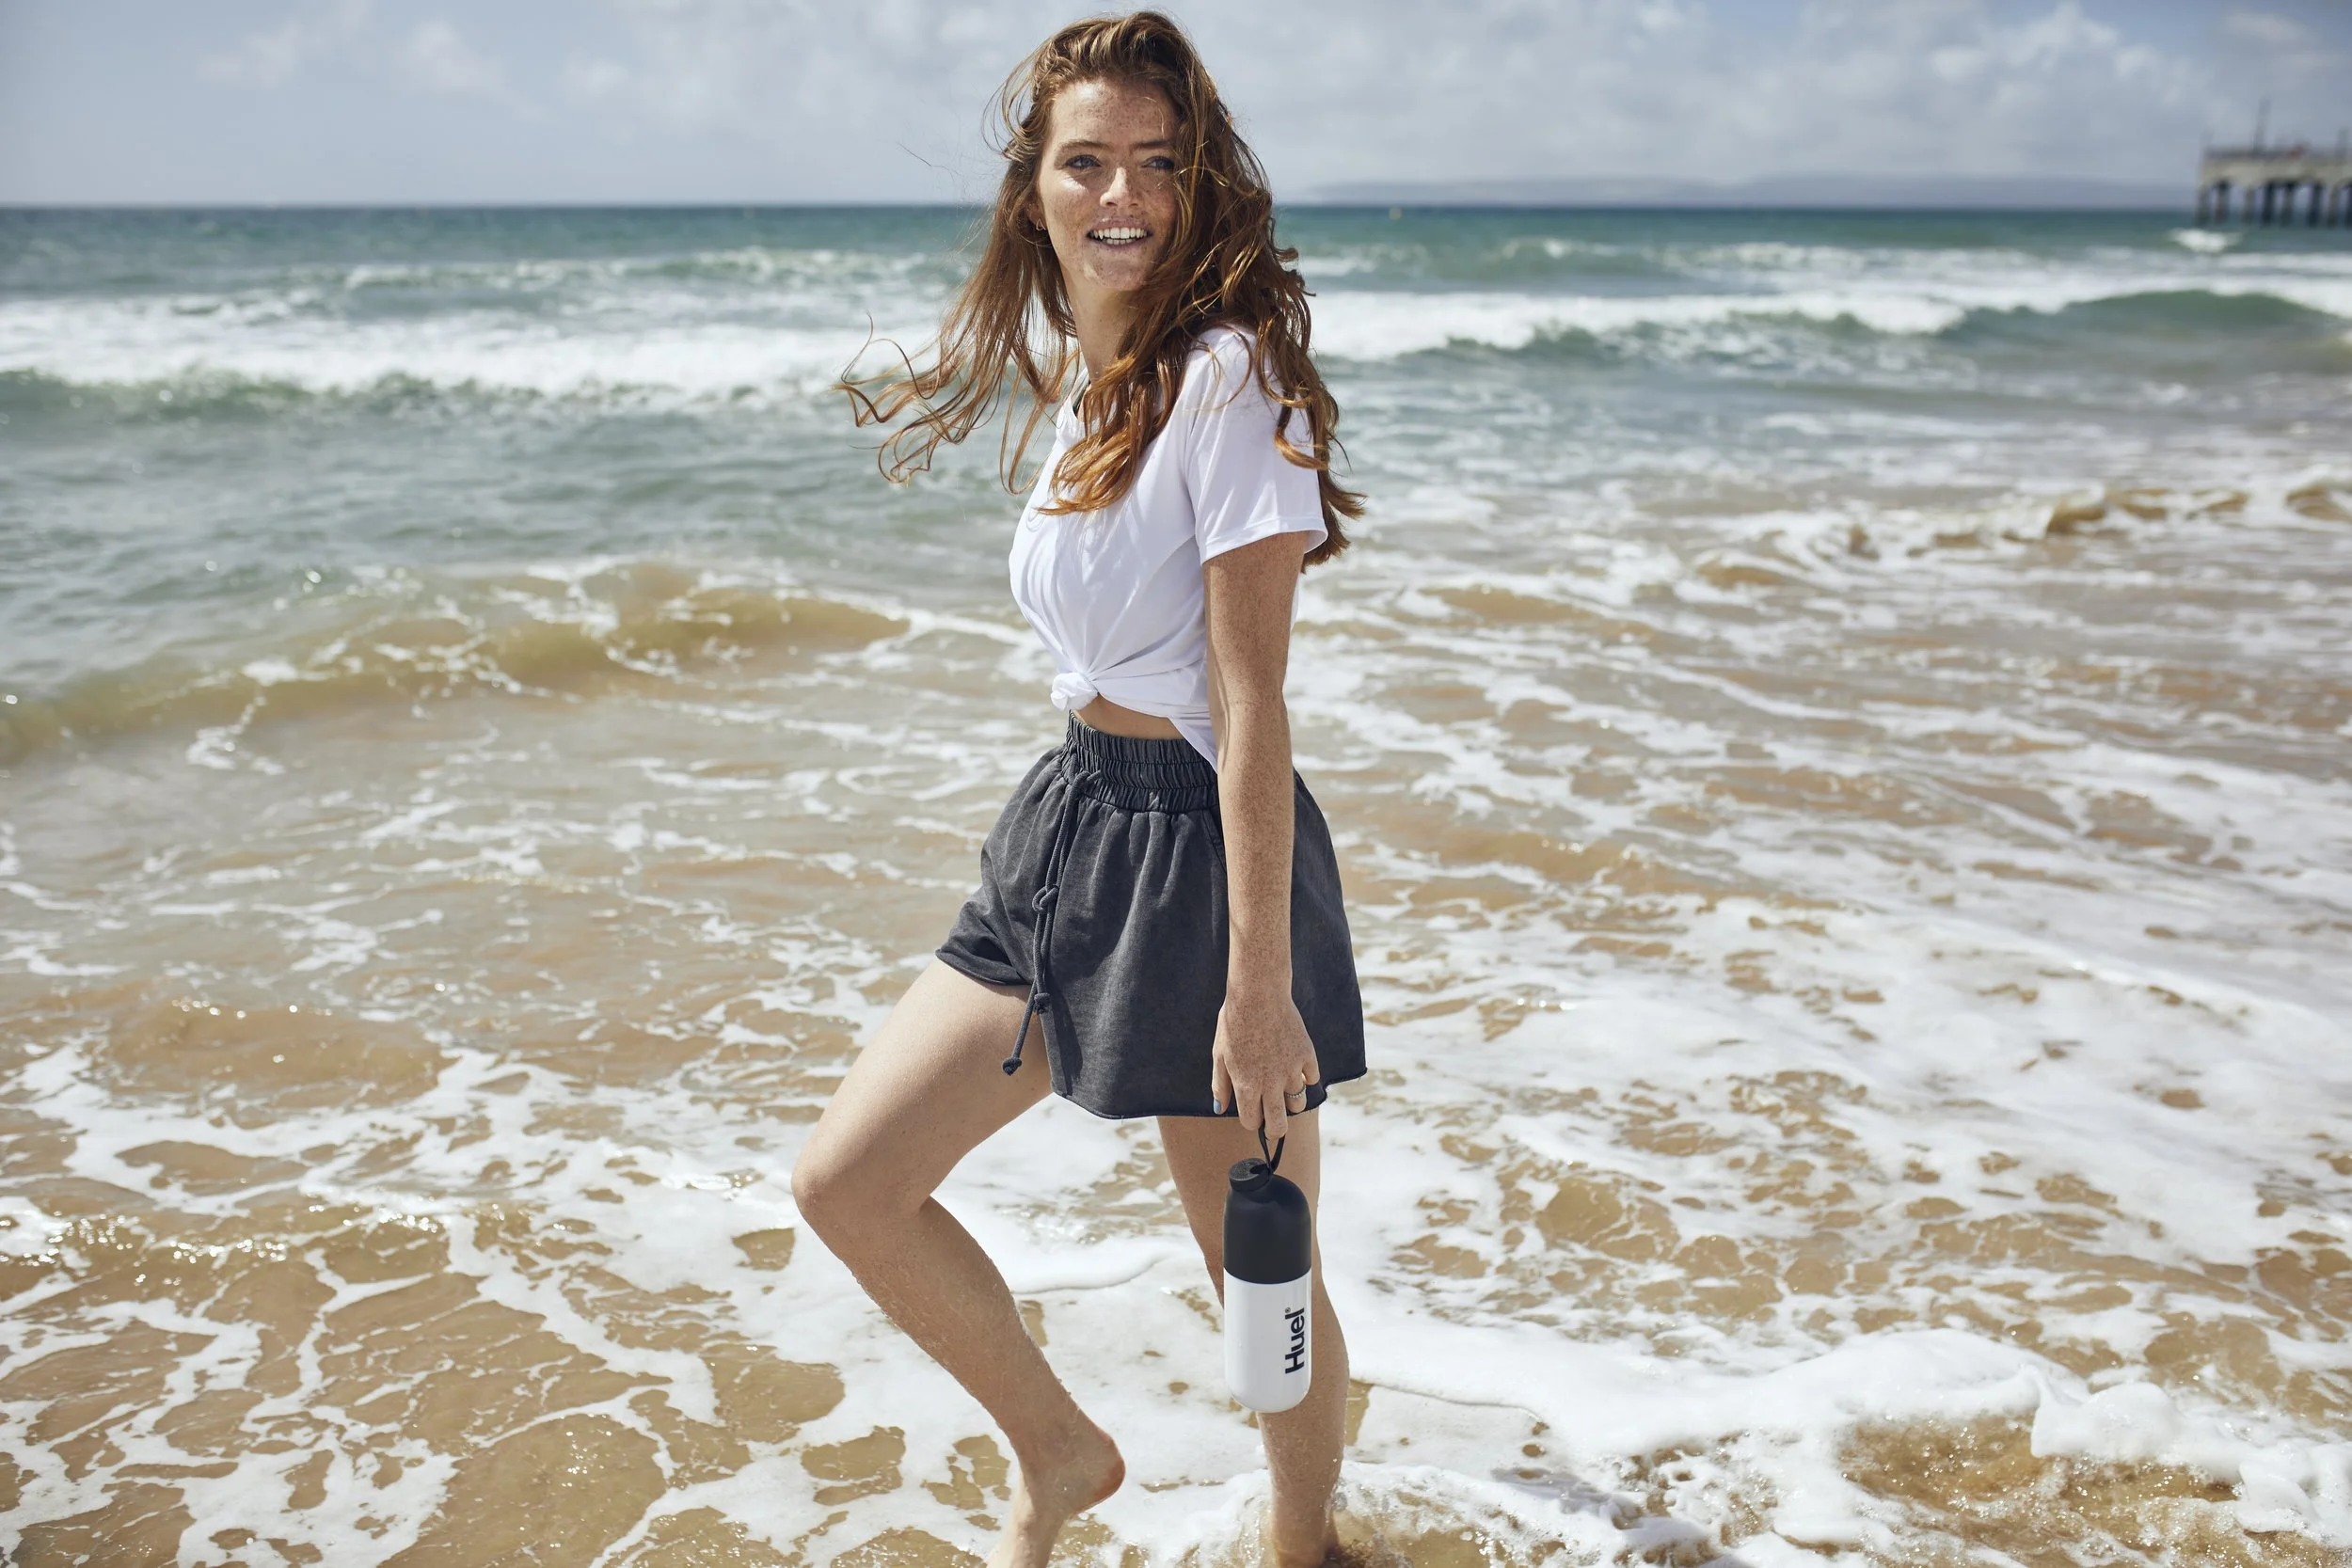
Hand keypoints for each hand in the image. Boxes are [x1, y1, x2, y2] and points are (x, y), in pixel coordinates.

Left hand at [1209, 979, 1320, 1143]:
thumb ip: (1220, 1085)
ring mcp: (1291, 1070)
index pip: (1252, 1122)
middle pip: (1279, 1125)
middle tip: (1274, 1125)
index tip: (1252, 1114)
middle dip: (1275, 1130)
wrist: (1258, 995)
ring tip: (1282, 1089)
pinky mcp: (1307, 1055)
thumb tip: (1220, 1109)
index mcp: (1246, 1086)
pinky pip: (1312, 1078)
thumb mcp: (1219, 1055)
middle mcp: (1271, 1083)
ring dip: (1290, 1100)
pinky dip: (1305, 1077)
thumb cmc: (1233, 1024)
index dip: (1251, 1120)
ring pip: (1298, 1103)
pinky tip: (1295, 1068)